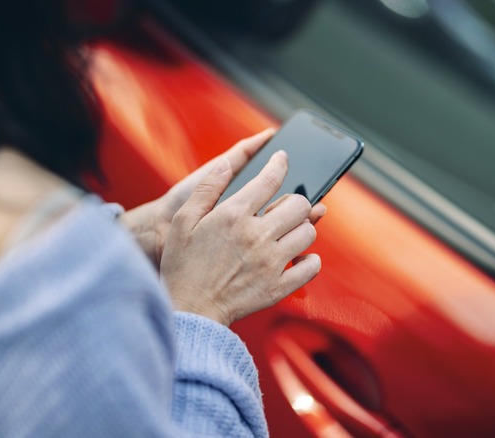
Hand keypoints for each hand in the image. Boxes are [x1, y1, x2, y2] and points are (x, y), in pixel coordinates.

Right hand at [160, 151, 320, 325]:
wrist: (189, 310)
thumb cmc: (183, 265)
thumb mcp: (184, 221)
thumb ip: (207, 188)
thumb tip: (226, 163)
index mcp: (234, 215)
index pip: (270, 179)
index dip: (280, 164)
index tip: (282, 159)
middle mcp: (257, 236)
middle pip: (299, 204)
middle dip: (296, 200)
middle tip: (285, 206)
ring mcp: (271, 263)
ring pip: (309, 232)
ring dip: (302, 228)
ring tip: (288, 232)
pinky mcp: (278, 287)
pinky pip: (311, 267)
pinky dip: (310, 260)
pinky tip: (298, 257)